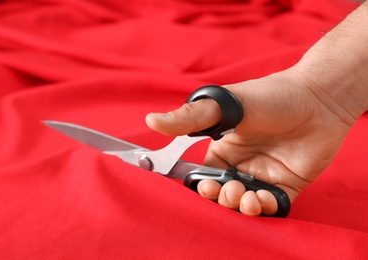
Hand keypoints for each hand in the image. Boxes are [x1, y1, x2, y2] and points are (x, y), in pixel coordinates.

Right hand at [146, 69, 353, 215]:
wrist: (317, 98)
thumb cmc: (269, 96)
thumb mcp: (224, 105)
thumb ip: (188, 118)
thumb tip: (150, 121)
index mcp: (220, 149)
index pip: (200, 176)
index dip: (197, 186)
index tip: (202, 185)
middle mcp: (239, 166)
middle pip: (220, 195)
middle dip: (219, 198)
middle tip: (226, 189)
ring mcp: (262, 176)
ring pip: (243, 205)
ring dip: (239, 206)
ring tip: (244, 195)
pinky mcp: (286, 186)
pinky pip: (271, 208)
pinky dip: (264, 209)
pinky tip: (262, 198)